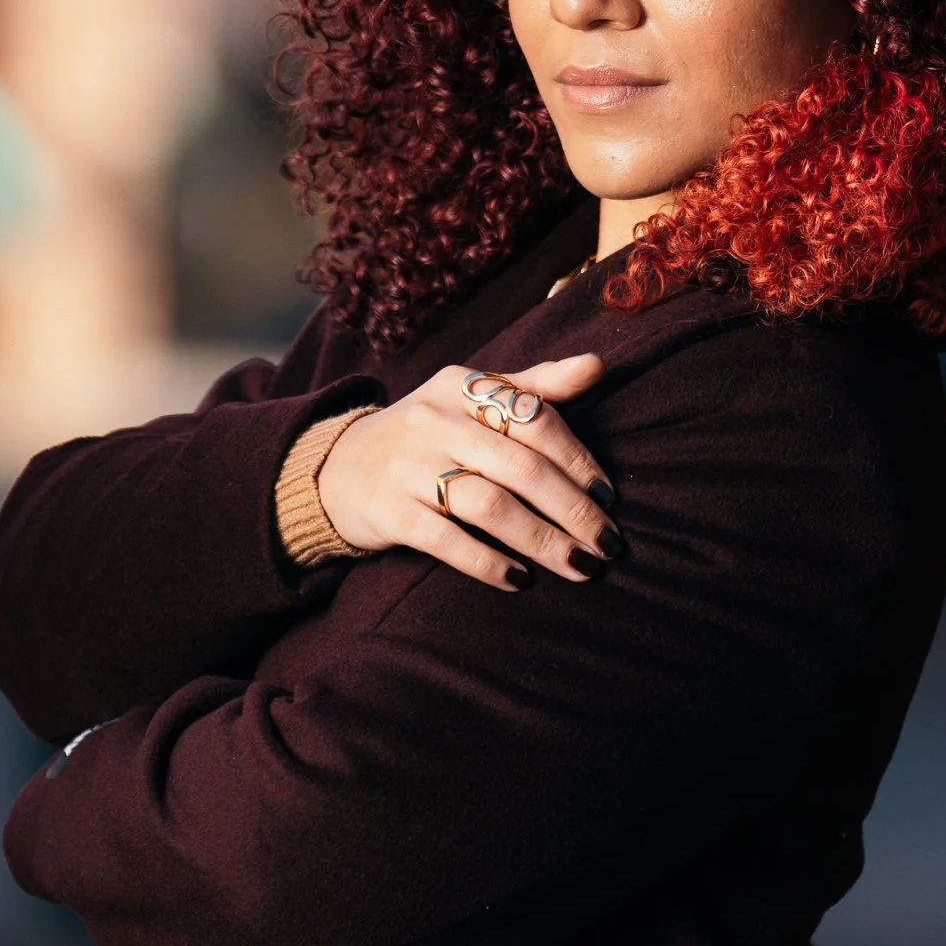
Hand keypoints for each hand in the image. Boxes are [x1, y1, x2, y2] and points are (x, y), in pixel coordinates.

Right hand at [317, 356, 620, 589]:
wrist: (337, 468)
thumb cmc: (427, 436)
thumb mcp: (469, 398)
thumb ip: (533, 386)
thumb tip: (596, 366)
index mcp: (461, 386)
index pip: (534, 418)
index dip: (578, 459)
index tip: (608, 496)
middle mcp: (434, 421)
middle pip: (521, 467)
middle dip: (572, 509)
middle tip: (606, 543)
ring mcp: (408, 467)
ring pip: (490, 506)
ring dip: (542, 540)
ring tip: (578, 565)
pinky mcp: (388, 512)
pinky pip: (448, 541)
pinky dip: (488, 562)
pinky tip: (519, 579)